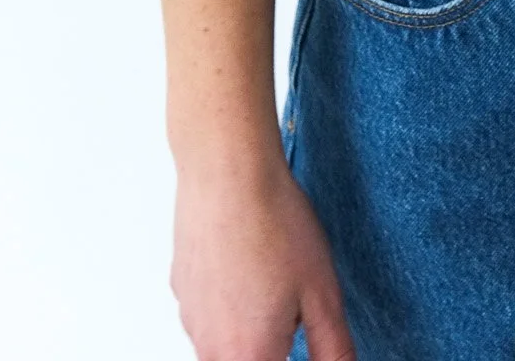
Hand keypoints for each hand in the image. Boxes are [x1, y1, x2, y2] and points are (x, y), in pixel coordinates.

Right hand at [171, 152, 355, 360]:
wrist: (227, 172)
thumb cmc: (275, 225)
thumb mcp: (323, 294)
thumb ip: (333, 350)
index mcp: (250, 358)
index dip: (290, 353)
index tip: (300, 328)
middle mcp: (212, 349)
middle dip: (274, 347)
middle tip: (292, 309)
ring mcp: (191, 319)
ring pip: (224, 345)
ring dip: (250, 329)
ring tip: (274, 279)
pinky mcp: (181, 290)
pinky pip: (209, 315)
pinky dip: (231, 303)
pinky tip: (249, 263)